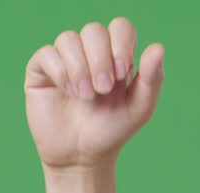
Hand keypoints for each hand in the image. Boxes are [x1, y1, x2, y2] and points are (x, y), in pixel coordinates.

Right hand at [23, 18, 164, 170]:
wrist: (82, 156)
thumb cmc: (112, 131)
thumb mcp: (139, 108)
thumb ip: (152, 79)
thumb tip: (158, 47)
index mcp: (116, 56)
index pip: (120, 27)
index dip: (121, 43)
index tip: (122, 73)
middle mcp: (90, 52)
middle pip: (94, 30)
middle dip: (100, 59)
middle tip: (103, 90)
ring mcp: (64, 59)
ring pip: (68, 39)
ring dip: (80, 68)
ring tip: (85, 96)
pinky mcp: (41, 69)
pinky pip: (47, 53)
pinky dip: (60, 71)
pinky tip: (68, 91)